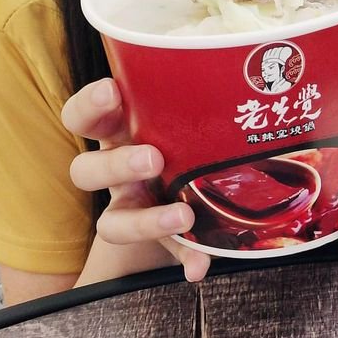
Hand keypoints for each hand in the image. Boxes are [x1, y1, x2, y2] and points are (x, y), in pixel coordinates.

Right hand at [61, 78, 210, 283]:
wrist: (191, 177)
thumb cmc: (185, 128)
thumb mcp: (185, 111)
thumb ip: (203, 100)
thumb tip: (253, 72)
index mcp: (118, 131)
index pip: (83, 116)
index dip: (89, 104)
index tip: (112, 92)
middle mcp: (115, 170)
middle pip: (86, 171)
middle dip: (116, 165)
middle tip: (153, 159)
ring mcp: (130, 207)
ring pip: (112, 223)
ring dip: (145, 222)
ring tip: (182, 216)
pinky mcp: (155, 237)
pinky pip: (165, 250)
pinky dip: (184, 256)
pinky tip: (199, 264)